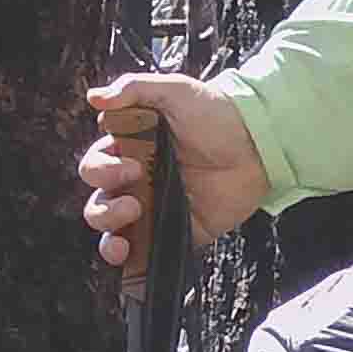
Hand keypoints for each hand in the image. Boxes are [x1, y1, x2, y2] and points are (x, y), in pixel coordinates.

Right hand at [81, 71, 267, 273]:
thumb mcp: (174, 90)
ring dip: (109, 235)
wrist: (257, 143)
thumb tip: (95, 98)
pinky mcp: (177, 231)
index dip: (102, 169)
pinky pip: (147, 253)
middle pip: (98, 202)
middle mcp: (137, 182)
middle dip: (104, 208)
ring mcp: (156, 210)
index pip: (95, 165)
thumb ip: (133, 89)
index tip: (131, 164)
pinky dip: (132, 263)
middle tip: (133, 200)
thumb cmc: (215, 113)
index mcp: (130, 149)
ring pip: (113, 232)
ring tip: (128, 230)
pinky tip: (131, 259)